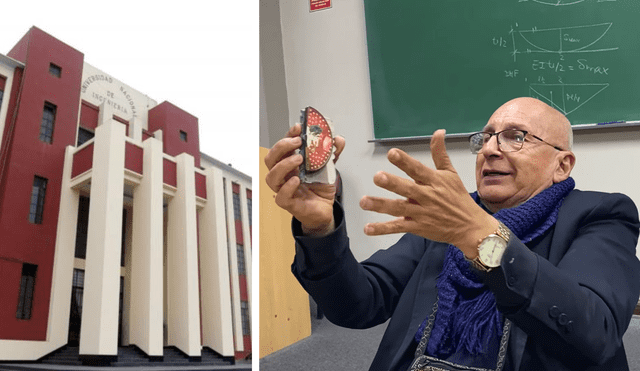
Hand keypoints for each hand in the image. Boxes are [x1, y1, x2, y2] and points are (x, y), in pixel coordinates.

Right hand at [264, 123, 344, 234]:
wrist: (325, 209)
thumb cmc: (320, 188)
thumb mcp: (329, 167)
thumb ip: (332, 153)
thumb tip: (338, 139)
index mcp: (290, 163)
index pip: (283, 146)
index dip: (288, 135)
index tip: (298, 127)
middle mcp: (284, 175)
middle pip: (271, 158)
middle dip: (282, 146)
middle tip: (298, 142)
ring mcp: (284, 189)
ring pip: (271, 176)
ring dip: (284, 165)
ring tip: (299, 159)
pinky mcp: (289, 203)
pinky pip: (281, 196)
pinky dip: (287, 187)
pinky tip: (296, 180)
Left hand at [359, 130, 496, 255]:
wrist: (470, 226)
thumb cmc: (458, 198)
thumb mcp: (450, 173)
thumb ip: (439, 153)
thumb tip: (438, 131)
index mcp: (434, 181)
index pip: (417, 169)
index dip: (405, 161)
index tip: (392, 153)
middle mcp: (426, 196)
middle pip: (407, 189)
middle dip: (392, 183)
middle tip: (377, 177)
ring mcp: (421, 213)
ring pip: (398, 208)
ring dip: (381, 205)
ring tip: (364, 201)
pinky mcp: (417, 227)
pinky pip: (398, 227)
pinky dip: (383, 229)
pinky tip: (368, 228)